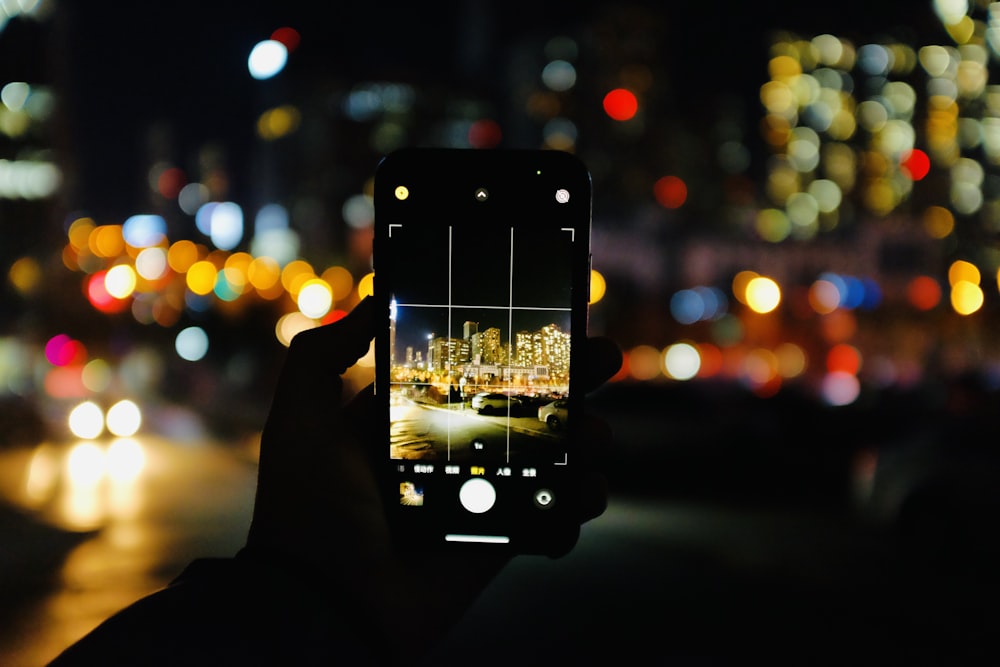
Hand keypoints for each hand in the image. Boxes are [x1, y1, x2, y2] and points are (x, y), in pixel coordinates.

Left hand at [244, 296, 620, 659]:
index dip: (508, 350)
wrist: (328, 602)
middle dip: (566, 382)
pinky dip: (576, 503)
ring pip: (546, 458)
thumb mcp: (299, 421)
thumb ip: (320, 357)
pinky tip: (585, 489)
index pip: (468, 373)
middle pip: (519, 407)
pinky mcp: (497, 537)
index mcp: (404, 422)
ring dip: (582, 439)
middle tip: (602, 357)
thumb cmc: (310, 509)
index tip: (547, 323)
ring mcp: (477, 496)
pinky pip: (550, 517)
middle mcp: (447, 452)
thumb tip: (369, 302)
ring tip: (596, 433)